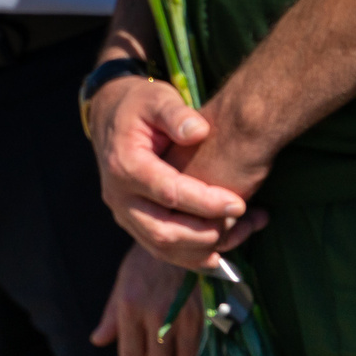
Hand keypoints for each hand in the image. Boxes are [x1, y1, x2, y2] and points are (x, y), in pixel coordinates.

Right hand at [90, 74, 259, 269]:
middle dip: (206, 232)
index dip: (205, 202)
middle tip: (243, 220)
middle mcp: (119, 196)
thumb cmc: (140, 105)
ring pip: (162, 248)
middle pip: (163, 230)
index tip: (239, 203)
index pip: (168, 193)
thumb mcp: (157, 99)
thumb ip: (176, 114)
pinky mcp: (134, 224)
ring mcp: (125, 214)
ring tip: (242, 232)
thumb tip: (198, 132)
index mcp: (125, 165)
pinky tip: (223, 250)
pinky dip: (192, 256)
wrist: (112, 117)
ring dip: (204, 249)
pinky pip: (161, 251)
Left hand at [90, 243, 202, 355]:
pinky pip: (204, 353)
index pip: (130, 355)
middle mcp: (155, 316)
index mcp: (130, 308)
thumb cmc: (152, 258)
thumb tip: (99, 341)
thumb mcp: (124, 281)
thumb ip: (112, 314)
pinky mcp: (207, 314)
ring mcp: (183, 317)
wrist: (186, 236)